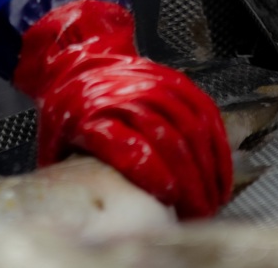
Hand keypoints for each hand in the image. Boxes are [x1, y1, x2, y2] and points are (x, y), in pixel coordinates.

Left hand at [13, 0, 232, 218]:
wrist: (77, 64)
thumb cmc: (69, 112)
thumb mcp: (57, 144)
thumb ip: (77, 173)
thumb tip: (98, 214)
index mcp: (91, 113)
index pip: (127, 146)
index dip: (152, 174)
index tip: (168, 198)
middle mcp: (125, 95)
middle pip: (168, 139)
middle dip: (189, 181)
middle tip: (198, 211)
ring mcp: (153, 83)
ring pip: (191, 126)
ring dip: (208, 168)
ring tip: (213, 199)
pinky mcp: (174, 79)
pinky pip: (205, 111)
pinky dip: (216, 144)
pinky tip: (220, 171)